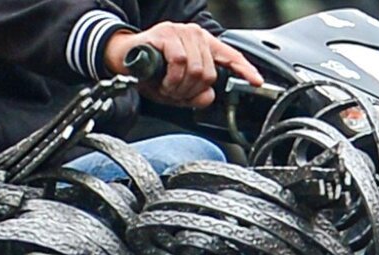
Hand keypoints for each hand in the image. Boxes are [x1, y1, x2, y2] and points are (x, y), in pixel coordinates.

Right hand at [104, 22, 262, 107]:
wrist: (122, 59)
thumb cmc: (149, 72)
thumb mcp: (176, 90)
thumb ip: (195, 96)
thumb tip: (208, 98)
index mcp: (201, 44)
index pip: (229, 55)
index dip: (244, 69)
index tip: (257, 82)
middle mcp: (194, 35)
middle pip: (209, 72)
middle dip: (192, 91)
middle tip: (175, 94)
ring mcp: (181, 32)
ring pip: (196, 69)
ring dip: (180, 87)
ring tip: (167, 88)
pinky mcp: (167, 35)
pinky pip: (179, 63)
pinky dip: (171, 79)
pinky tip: (163, 82)